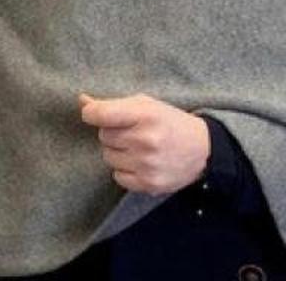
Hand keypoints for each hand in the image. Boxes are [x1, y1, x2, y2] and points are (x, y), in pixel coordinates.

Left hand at [79, 93, 209, 195]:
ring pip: (108, 157)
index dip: (91, 114)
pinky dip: (125, 170)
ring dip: (118, 152)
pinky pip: (117, 176)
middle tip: (131, 132)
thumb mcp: (145, 104)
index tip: (94, 114)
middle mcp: (145, 140)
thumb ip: (112, 103)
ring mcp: (147, 164)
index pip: (99, 114)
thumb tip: (82, 101)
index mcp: (144, 114)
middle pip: (103, 136)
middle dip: (112, 133)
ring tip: (138, 148)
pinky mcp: (150, 184)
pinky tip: (140, 163)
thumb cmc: (168, 122)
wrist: (203, 149)